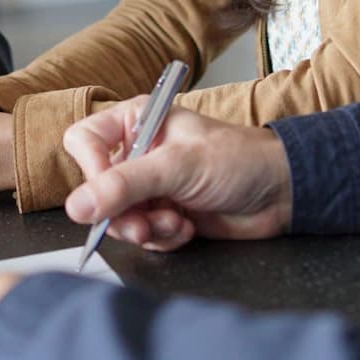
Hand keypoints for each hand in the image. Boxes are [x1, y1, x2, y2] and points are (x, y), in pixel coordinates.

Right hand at [61, 99, 290, 251]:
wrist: (281, 193)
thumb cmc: (240, 159)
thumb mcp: (177, 167)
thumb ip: (124, 185)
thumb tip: (78, 205)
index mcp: (136, 122)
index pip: (84, 142)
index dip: (91, 170)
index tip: (108, 193)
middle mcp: (137, 153)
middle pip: (97, 189)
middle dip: (123, 212)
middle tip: (145, 222)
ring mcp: (149, 186)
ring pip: (118, 218)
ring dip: (146, 228)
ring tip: (176, 221)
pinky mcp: (162, 214)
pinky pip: (141, 235)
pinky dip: (163, 237)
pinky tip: (187, 227)